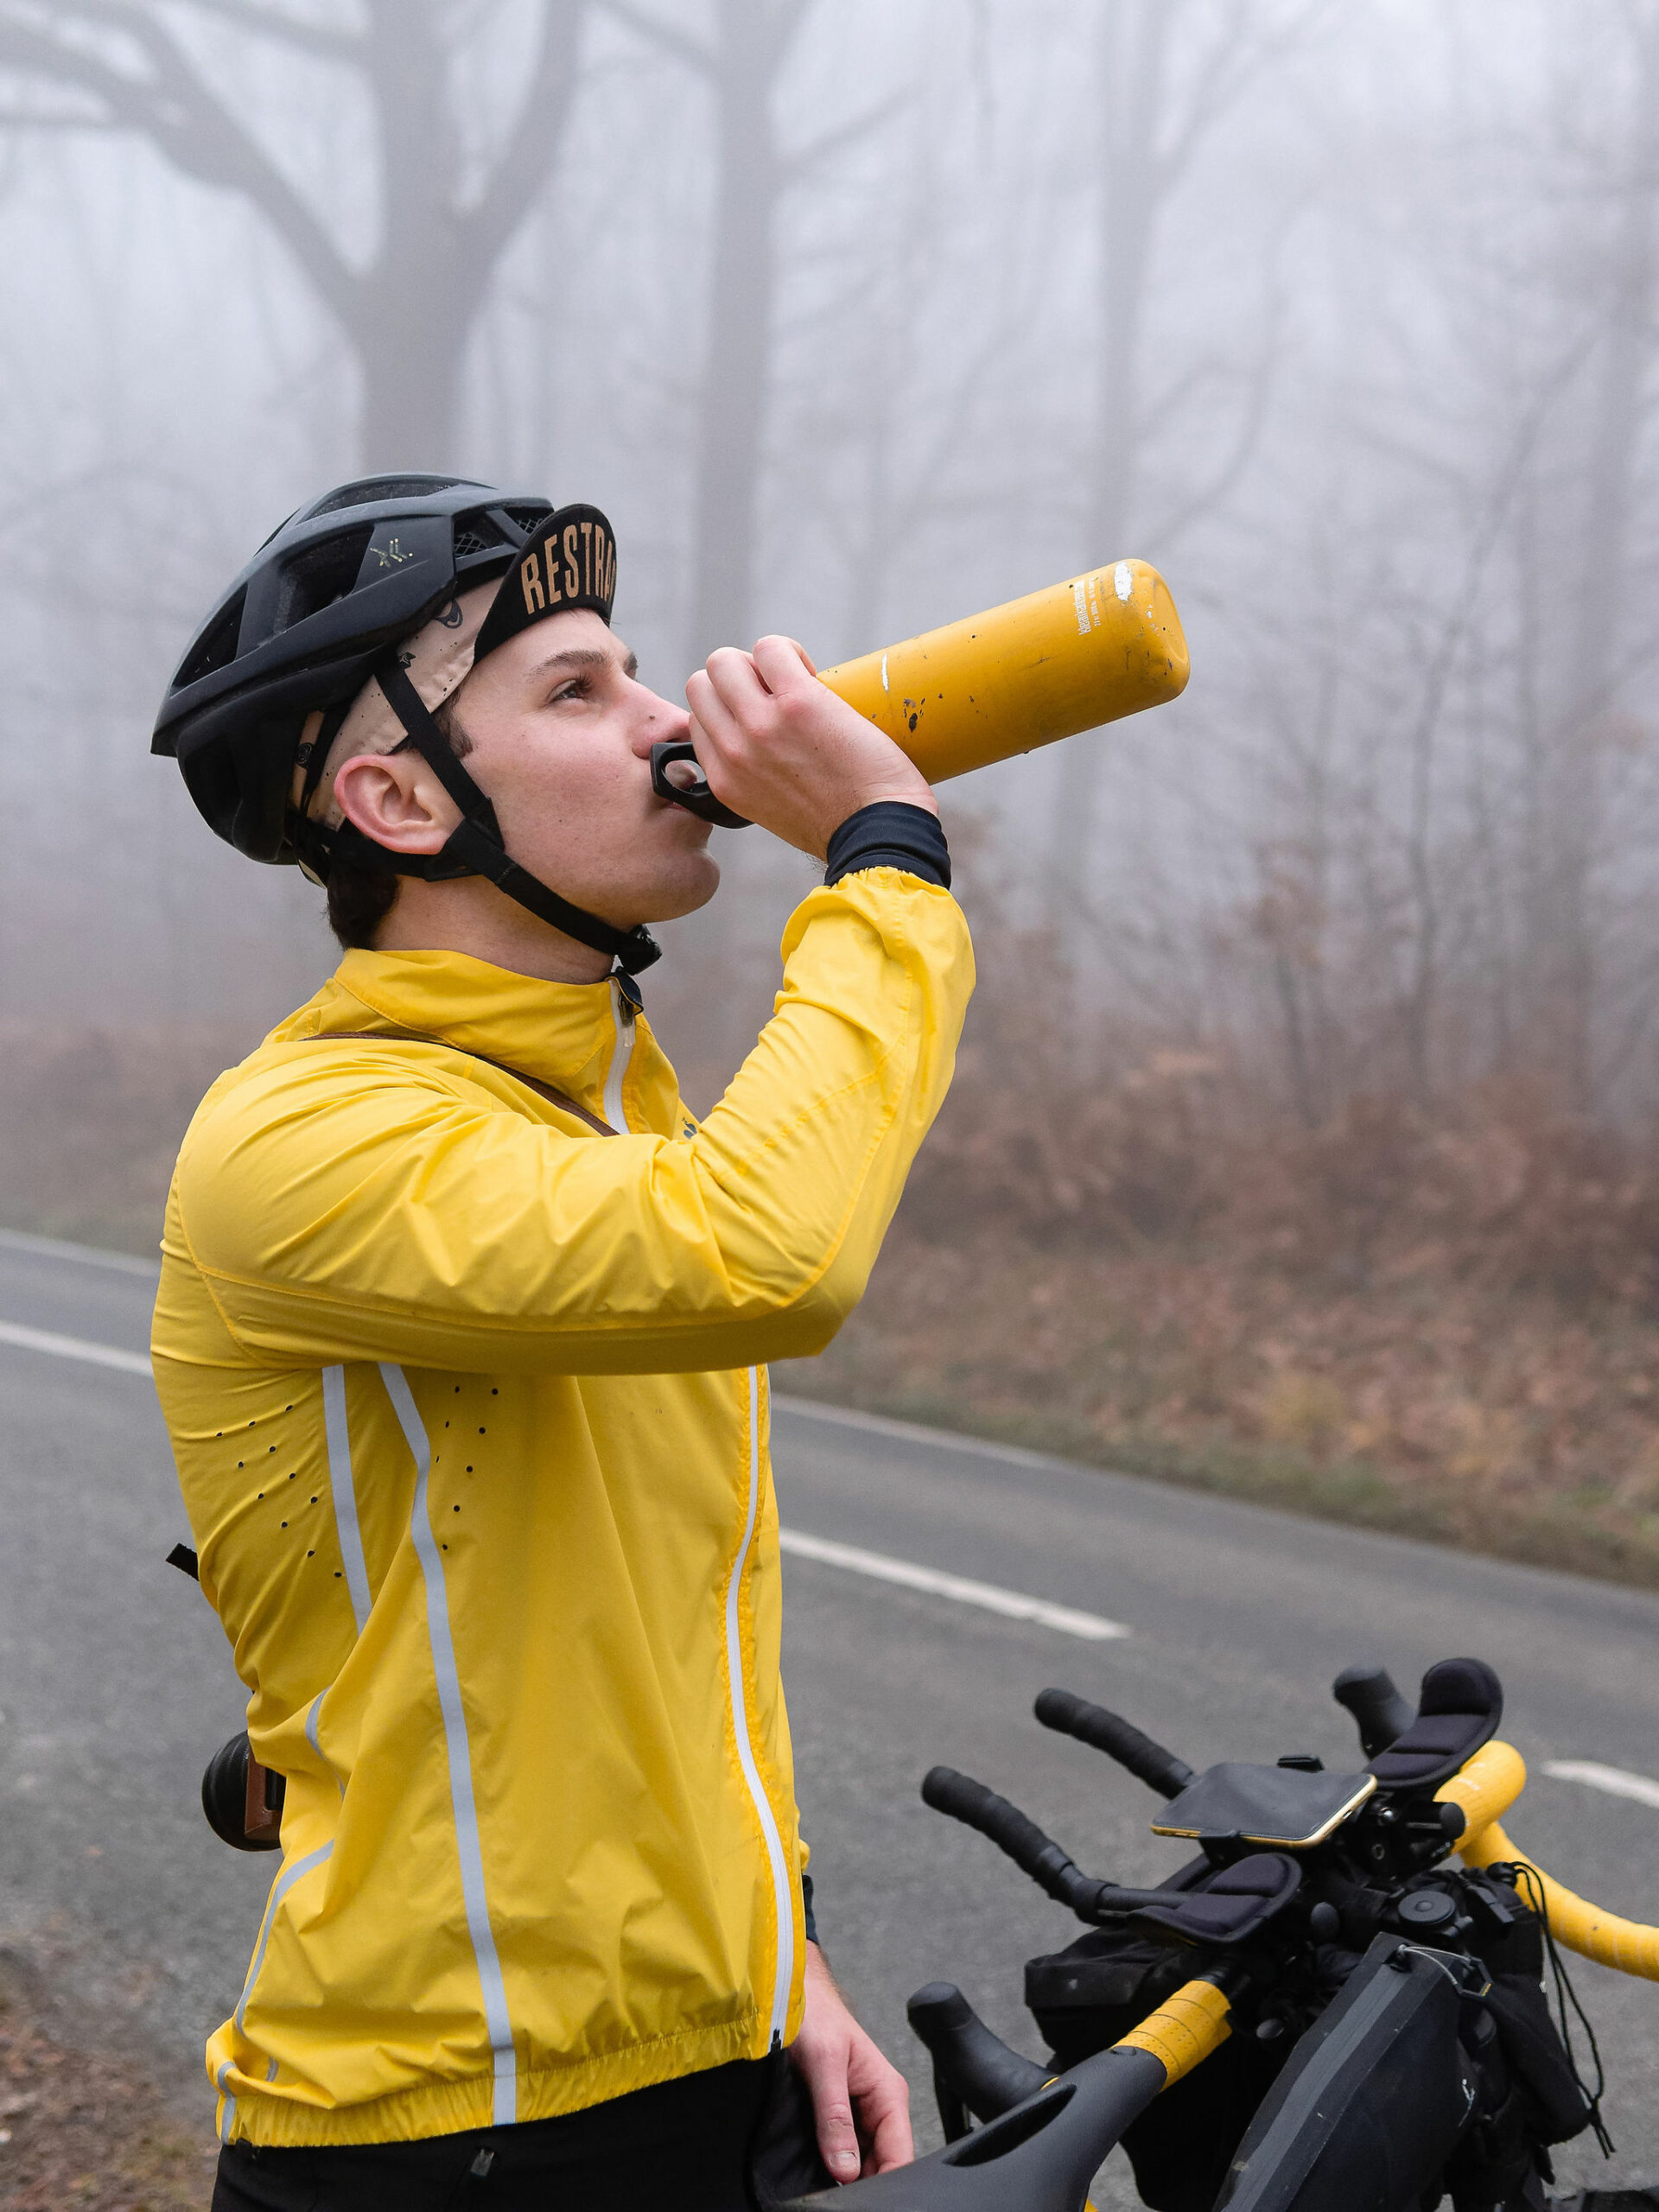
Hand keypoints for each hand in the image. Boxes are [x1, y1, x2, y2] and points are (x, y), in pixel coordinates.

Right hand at [684, 635, 937, 857]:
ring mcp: (760, 725)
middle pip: (702, 684)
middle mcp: (733, 752)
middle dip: (737, 680)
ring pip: (723, 661)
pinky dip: (789, 651)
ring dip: (759, 662)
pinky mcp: (797, 702)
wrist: (879, 833)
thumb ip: (754, 776)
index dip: (731, 709)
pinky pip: (771, 648)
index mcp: (725, 781)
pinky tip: (813, 675)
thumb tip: (764, 739)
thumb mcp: (773, 810)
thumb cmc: (843, 823)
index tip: (766, 718)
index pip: (699, 721)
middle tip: (776, 695)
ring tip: (795, 683)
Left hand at [790, 1941, 913, 2182]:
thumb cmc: (813, 2014)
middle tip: (833, 2195)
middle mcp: (879, 2107)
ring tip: (823, 2186)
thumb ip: (834, 2116)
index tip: (857, 2200)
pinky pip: (842, 2153)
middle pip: (882, 2165)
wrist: (790, 1993)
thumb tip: (845, 2169)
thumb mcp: (823, 2062)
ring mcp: (859, 2115)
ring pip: (861, 2163)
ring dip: (845, 2177)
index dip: (884, 2184)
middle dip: (862, 2185)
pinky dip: (832, 2166)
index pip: (900, 2154)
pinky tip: (817, 2173)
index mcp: (888, 2092)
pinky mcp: (838, 2117)